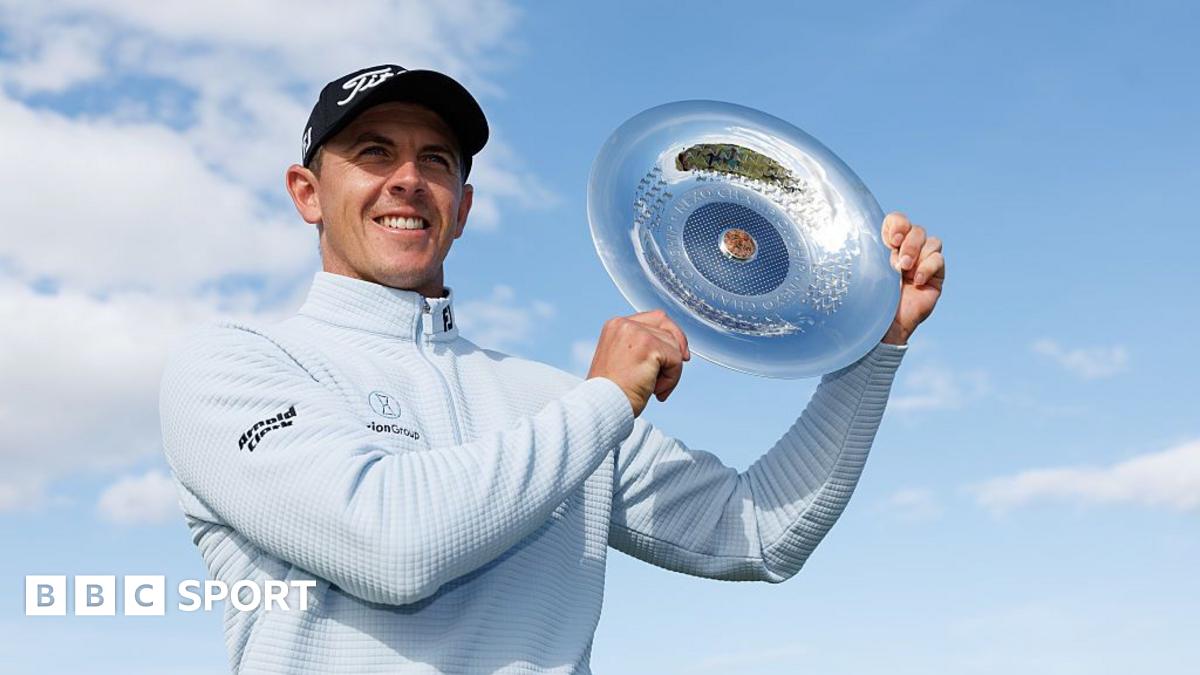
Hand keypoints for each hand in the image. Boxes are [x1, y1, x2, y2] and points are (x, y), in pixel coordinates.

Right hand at [586, 309, 689, 416]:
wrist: (602, 406)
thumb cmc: (610, 392)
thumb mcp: (622, 360)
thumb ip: (641, 347)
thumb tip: (672, 348)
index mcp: (616, 326)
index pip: (655, 319)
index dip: (670, 335)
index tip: (679, 354)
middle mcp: (625, 324)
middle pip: (667, 328)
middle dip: (676, 351)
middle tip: (677, 368)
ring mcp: (637, 333)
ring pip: (674, 347)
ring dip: (670, 372)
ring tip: (653, 388)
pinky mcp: (650, 346)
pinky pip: (676, 361)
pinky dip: (671, 380)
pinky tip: (655, 391)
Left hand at [880, 212, 944, 344]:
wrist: (884, 327)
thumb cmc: (870, 300)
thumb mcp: (867, 271)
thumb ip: (874, 250)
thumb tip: (873, 232)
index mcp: (887, 246)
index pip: (897, 221)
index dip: (897, 224)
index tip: (890, 241)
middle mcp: (907, 251)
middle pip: (917, 230)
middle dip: (909, 242)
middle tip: (897, 262)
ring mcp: (922, 263)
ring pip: (931, 241)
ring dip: (917, 253)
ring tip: (904, 271)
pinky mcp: (936, 276)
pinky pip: (938, 260)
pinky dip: (928, 267)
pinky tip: (917, 282)